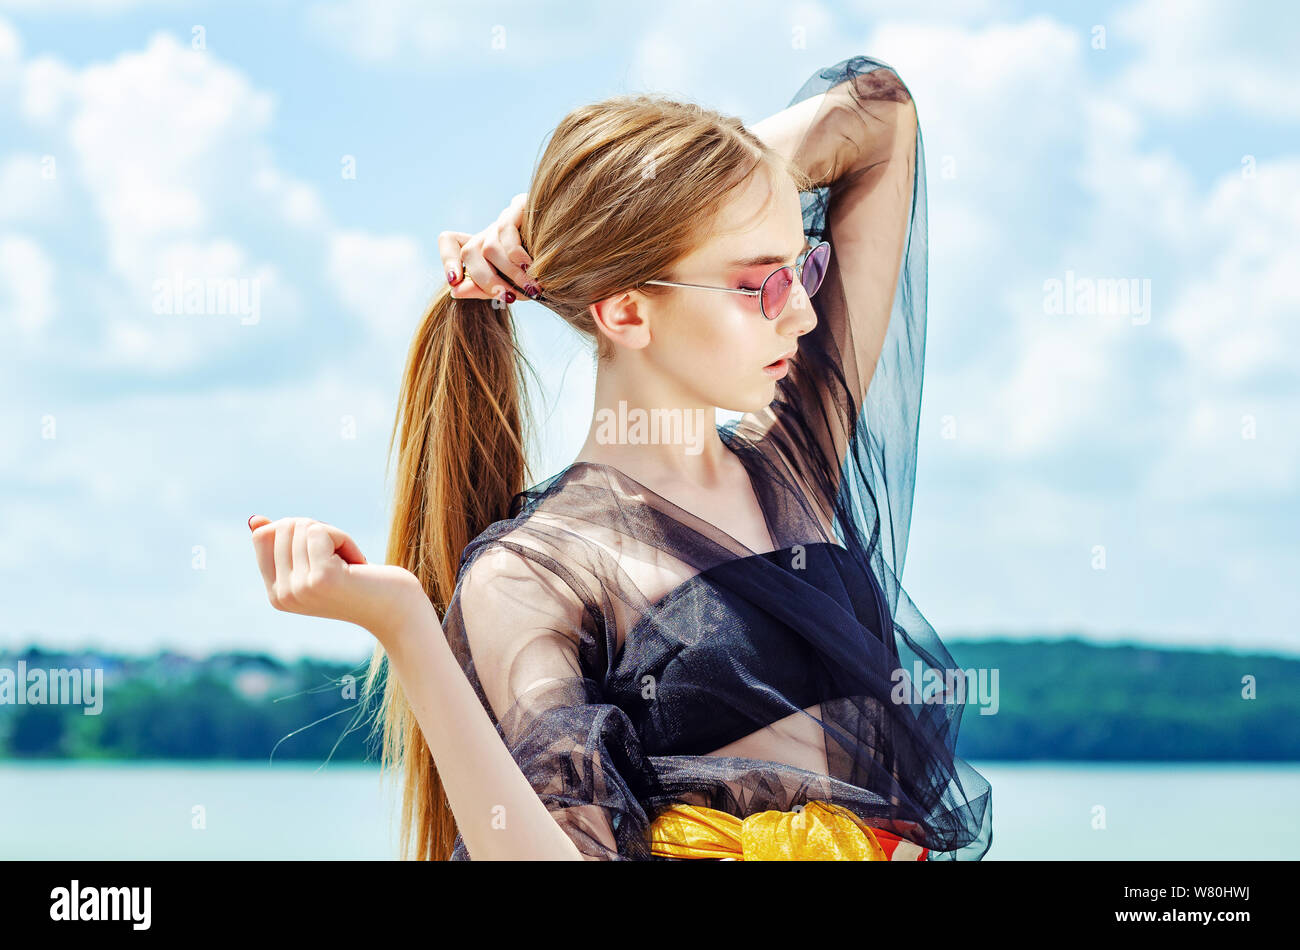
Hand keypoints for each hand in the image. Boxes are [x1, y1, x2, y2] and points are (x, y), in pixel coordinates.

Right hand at [248, 514, 433, 645]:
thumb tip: (255, 520)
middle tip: (342, 562)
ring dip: (335, 537)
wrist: (397, 609)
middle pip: (282, 527)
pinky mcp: (320, 578)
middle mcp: (281, 596)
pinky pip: (320, 531)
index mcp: (276, 594)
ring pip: (303, 526)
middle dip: (319, 532)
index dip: (299, 532)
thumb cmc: (362, 582)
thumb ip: (287, 544)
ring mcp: (298, 589)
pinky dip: (344, 539)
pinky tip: (358, 565)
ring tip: (351, 566)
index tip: (326, 556)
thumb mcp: (318, 561)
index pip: (263, 536)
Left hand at [439, 191, 539, 302]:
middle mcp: (490, 231)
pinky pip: (505, 232)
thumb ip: (484, 289)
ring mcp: (503, 218)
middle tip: (508, 298)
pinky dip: (517, 256)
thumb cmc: (545, 273)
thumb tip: (454, 291)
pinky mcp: (518, 207)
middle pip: (469, 253)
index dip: (447, 259)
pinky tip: (533, 268)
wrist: (579, 248)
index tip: (453, 282)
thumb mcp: (512, 285)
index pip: (450, 242)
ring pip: (488, 247)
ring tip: (531, 288)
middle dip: (485, 280)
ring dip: (509, 274)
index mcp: (484, 249)